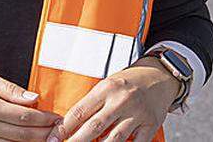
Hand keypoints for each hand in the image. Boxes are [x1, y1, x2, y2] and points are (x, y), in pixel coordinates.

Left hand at [50, 58, 178, 141]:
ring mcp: (137, 114)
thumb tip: (70, 126)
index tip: (53, 138)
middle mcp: (121, 100)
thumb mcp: (107, 86)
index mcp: (106, 88)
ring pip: (114, 139)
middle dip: (76, 141)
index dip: (64, 127)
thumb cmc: (128, 82)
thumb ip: (92, 104)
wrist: (160, 76)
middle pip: (94, 127)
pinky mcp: (151, 124)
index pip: (80, 111)